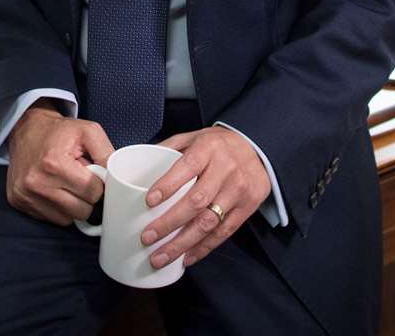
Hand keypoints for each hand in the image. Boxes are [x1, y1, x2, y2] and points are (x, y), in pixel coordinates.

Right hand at [4, 103, 114, 225]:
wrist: (26, 130)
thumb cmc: (59, 132)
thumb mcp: (88, 131)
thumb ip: (106, 154)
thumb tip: (116, 179)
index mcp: (54, 164)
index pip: (92, 192)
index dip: (97, 184)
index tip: (92, 174)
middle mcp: (37, 183)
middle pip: (81, 210)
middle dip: (86, 197)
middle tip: (80, 180)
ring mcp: (26, 196)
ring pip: (67, 219)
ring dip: (73, 205)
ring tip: (67, 183)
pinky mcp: (20, 203)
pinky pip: (52, 219)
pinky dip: (58, 208)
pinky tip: (55, 190)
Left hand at [141, 126, 270, 268]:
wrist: (257, 149)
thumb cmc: (218, 145)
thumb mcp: (194, 136)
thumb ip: (169, 148)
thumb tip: (137, 166)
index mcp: (209, 148)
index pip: (187, 167)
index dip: (168, 185)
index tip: (148, 202)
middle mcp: (226, 170)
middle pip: (196, 201)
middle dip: (169, 223)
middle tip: (147, 238)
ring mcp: (238, 191)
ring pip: (209, 222)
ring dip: (182, 244)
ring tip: (160, 257)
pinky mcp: (247, 208)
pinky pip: (223, 232)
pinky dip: (203, 248)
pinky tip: (186, 258)